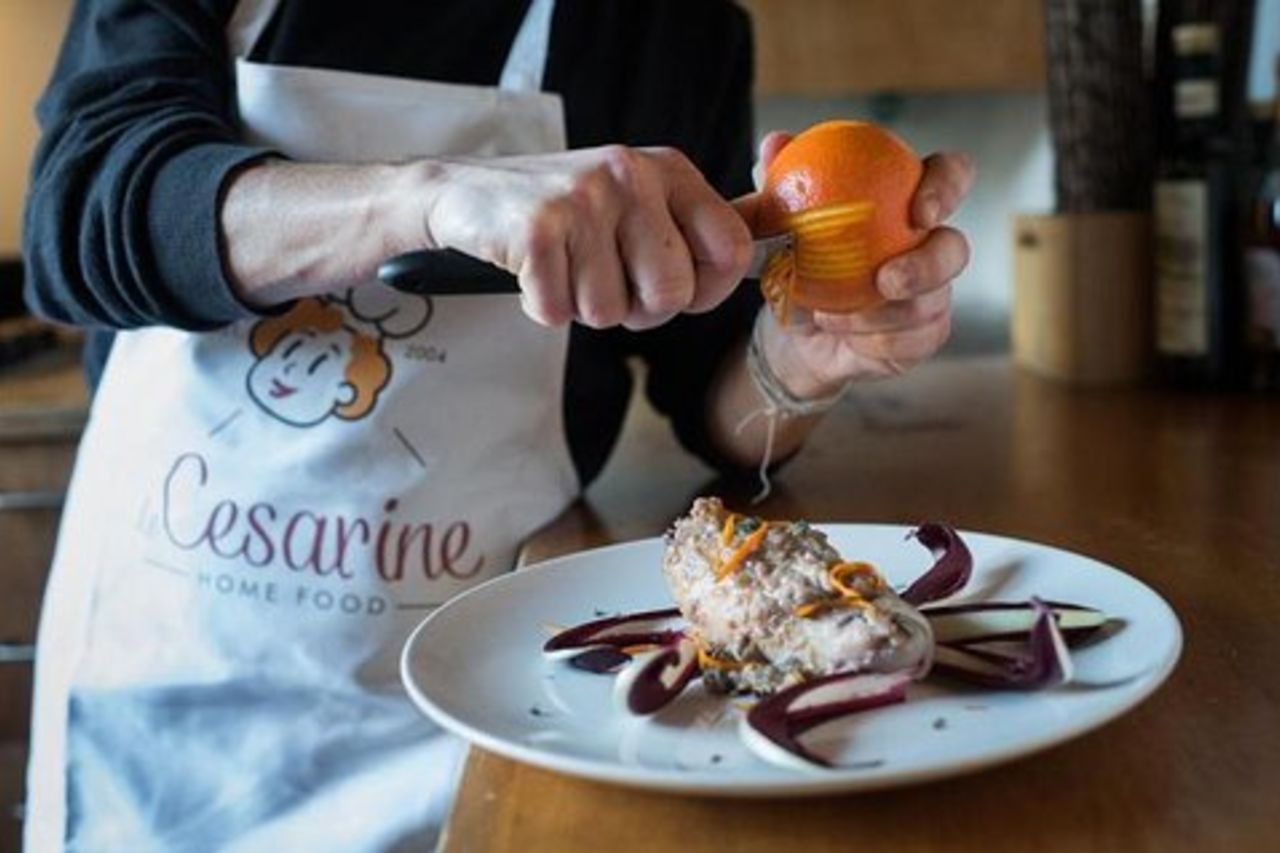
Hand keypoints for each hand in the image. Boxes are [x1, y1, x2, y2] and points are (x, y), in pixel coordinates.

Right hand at [417, 146, 752, 329]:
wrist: (463, 193)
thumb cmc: (563, 212)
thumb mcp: (637, 202)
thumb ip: (696, 228)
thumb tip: (769, 256)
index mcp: (668, 169)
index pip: (732, 249)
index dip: (706, 291)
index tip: (673, 290)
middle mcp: (631, 174)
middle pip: (671, 294)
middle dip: (636, 309)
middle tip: (601, 280)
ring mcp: (583, 198)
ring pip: (610, 312)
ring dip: (582, 307)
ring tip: (562, 268)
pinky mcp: (537, 228)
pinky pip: (558, 312)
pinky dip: (542, 307)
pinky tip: (532, 272)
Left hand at [740, 132, 974, 396]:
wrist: (792, 325)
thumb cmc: (795, 257)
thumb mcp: (775, 219)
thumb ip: (777, 180)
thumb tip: (775, 142)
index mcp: (908, 199)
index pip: (952, 175)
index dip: (948, 186)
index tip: (919, 209)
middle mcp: (930, 244)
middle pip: (956, 249)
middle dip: (928, 266)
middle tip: (886, 279)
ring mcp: (932, 294)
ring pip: (929, 305)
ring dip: (879, 314)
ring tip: (829, 314)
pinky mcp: (922, 336)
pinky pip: (912, 342)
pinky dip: (872, 339)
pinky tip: (840, 332)